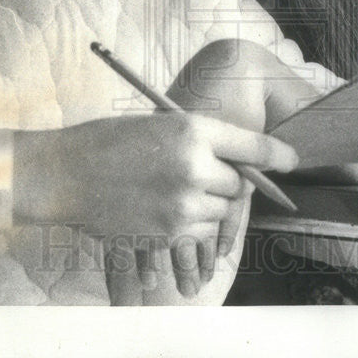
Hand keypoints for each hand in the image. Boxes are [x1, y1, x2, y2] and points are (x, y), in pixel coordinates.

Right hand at [16, 111, 296, 244]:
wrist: (64, 173)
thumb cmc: (111, 140)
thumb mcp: (163, 124)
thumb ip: (203, 141)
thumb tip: (243, 165)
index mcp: (193, 129)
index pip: (255, 145)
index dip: (279, 154)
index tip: (292, 161)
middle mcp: (194, 166)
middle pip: (240, 184)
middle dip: (230, 181)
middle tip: (205, 173)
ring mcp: (182, 204)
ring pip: (221, 211)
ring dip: (208, 203)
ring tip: (173, 188)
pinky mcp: (168, 233)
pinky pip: (197, 232)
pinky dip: (187, 223)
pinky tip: (160, 206)